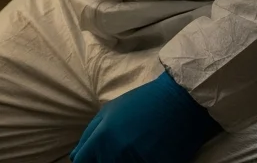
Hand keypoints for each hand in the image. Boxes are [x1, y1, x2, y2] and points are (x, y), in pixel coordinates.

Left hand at [70, 71, 220, 162]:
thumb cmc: (142, 103)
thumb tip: (76, 156)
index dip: (87, 161)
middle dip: (107, 161)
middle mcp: (117, 151)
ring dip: (125, 161)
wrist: (180, 101)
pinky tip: (149, 152)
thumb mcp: (110, 111)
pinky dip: (143, 161)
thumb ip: (90, 135)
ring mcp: (138, 160)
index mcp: (102, 136)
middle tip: (120, 151)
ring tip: (137, 147)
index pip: (83, 161)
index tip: (95, 159)